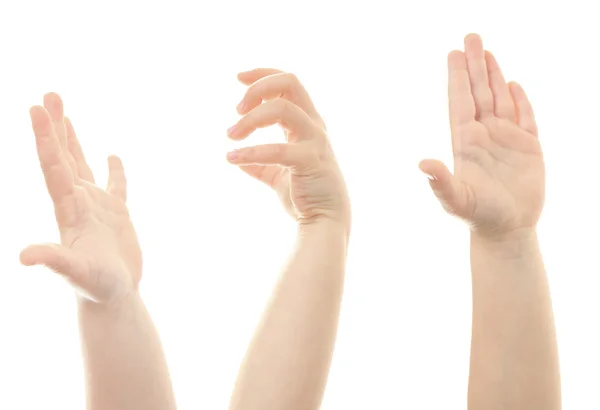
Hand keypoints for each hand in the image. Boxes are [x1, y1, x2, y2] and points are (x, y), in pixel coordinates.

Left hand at [20, 93, 141, 303]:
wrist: (112, 298)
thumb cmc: (95, 287)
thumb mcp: (75, 273)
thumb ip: (53, 260)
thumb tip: (24, 256)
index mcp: (68, 209)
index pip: (53, 167)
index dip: (44, 138)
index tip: (36, 109)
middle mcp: (78, 202)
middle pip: (61, 156)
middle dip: (54, 126)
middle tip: (49, 95)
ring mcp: (96, 206)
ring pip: (80, 164)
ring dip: (72, 138)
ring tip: (64, 110)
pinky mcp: (116, 214)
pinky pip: (115, 185)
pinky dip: (113, 170)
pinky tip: (111, 155)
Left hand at [226, 69, 349, 231]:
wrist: (325, 222)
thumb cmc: (305, 196)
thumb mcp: (278, 176)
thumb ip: (260, 164)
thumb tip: (237, 159)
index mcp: (307, 123)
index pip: (288, 83)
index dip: (263, 74)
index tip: (239, 78)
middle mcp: (313, 126)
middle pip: (290, 83)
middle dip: (258, 88)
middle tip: (237, 110)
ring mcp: (314, 142)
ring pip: (282, 109)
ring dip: (251, 119)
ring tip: (231, 135)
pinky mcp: (310, 161)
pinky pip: (278, 149)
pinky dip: (251, 152)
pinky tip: (232, 158)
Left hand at [419, 34, 543, 238]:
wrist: (506, 230)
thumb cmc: (478, 217)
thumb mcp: (456, 200)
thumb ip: (441, 182)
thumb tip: (422, 165)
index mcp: (466, 142)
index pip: (461, 102)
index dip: (458, 77)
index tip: (454, 53)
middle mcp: (484, 135)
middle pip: (479, 93)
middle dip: (475, 65)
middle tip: (470, 37)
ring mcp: (506, 139)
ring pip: (500, 99)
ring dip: (494, 75)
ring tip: (488, 51)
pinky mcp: (528, 147)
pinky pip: (525, 117)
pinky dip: (520, 100)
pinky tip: (512, 84)